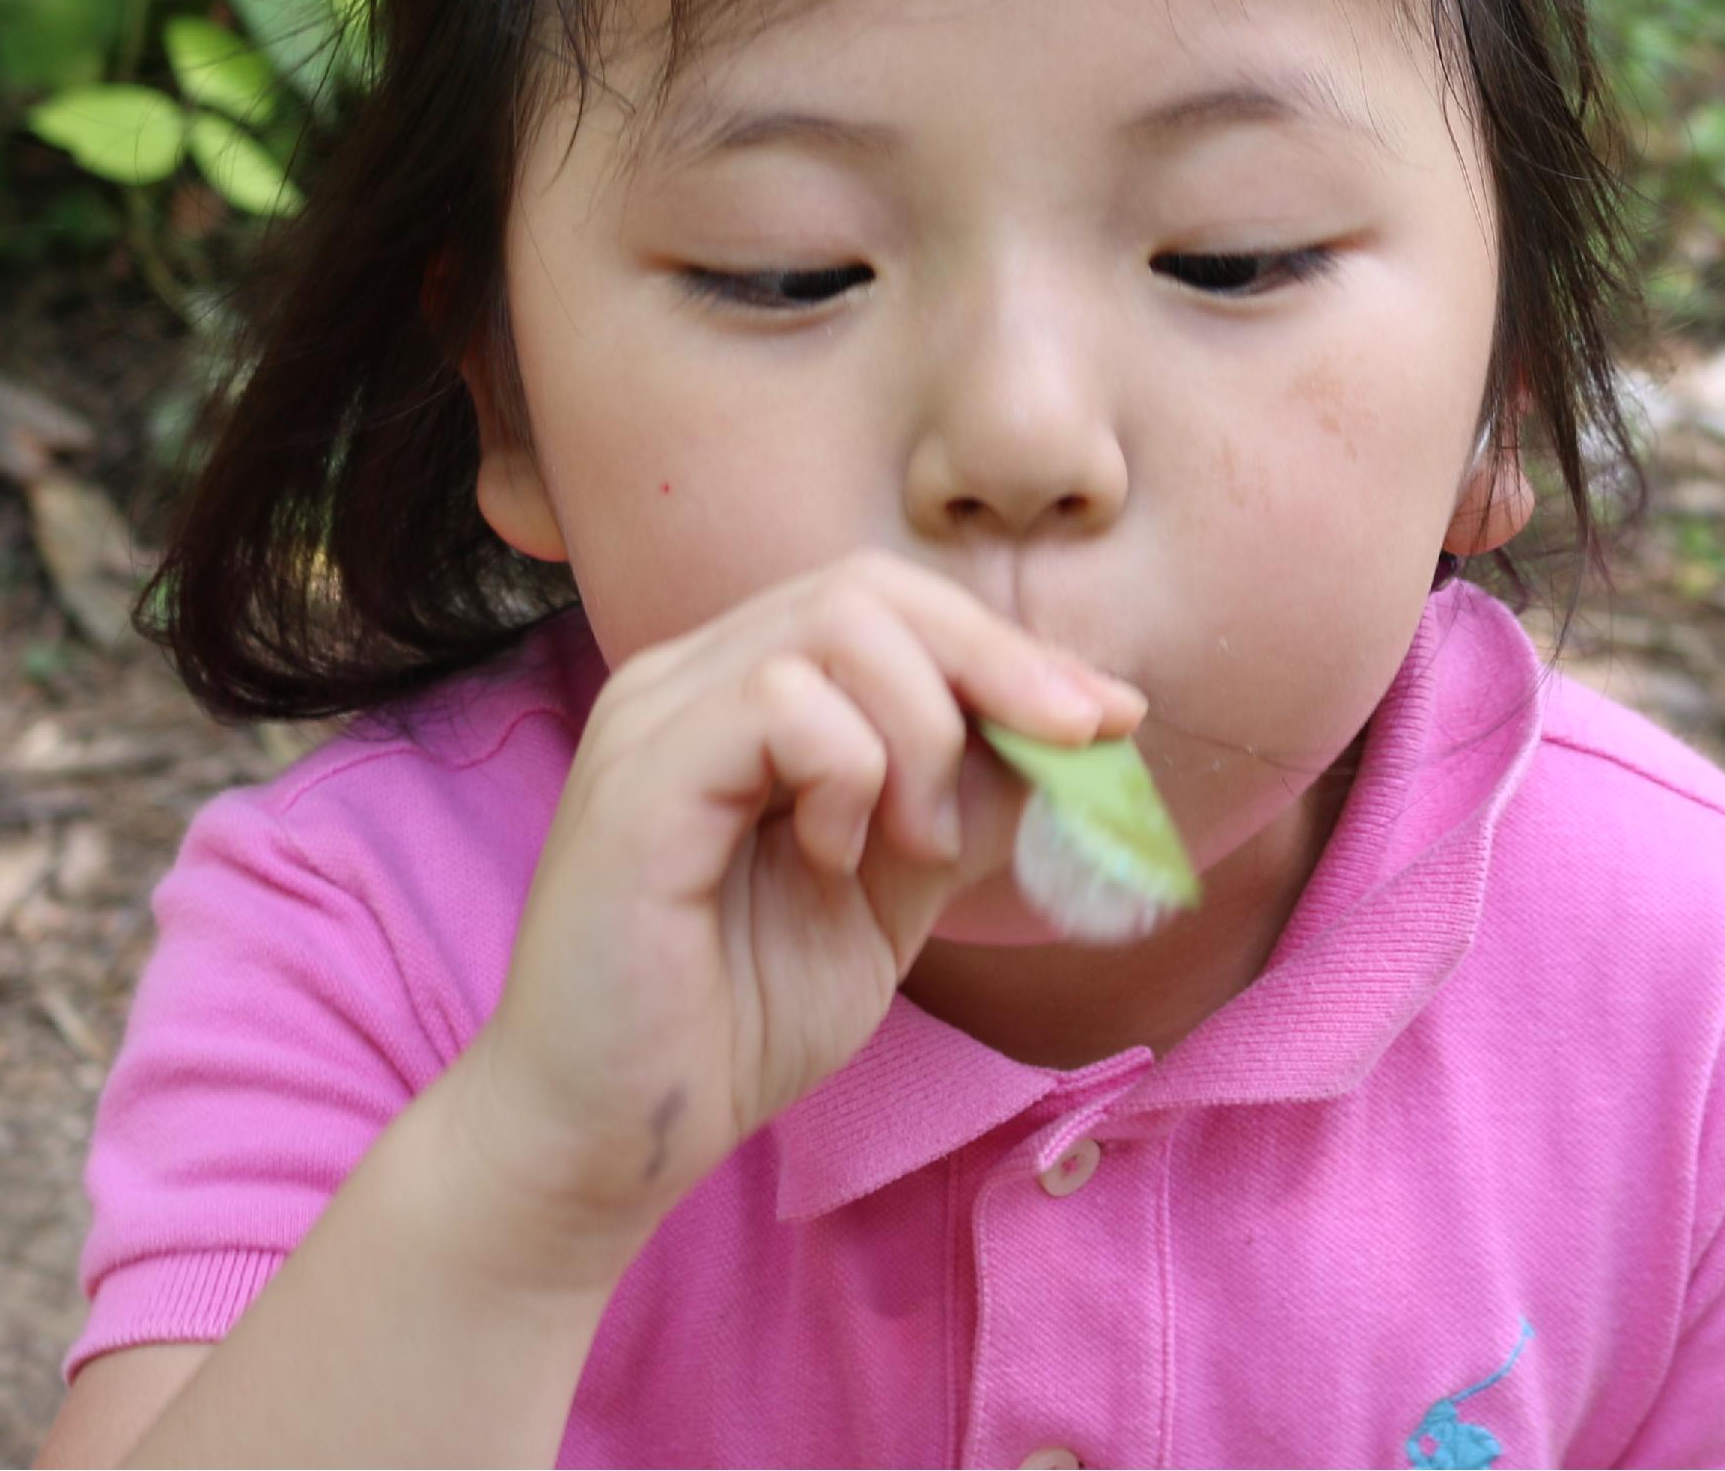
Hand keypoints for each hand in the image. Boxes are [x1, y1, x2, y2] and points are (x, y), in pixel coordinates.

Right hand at [437, 554, 1142, 1287]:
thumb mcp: (895, 893)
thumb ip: (964, 803)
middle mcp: (687, 679)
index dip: (1010, 647)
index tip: (1110, 717)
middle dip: (999, 657)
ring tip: (915, 846)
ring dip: (922, 731)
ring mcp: (652, 718)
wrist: (614, 1137)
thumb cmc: (736, 1016)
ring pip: (835, 622)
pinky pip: (776, 701)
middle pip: (870, 586)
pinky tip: (832, 857)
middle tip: (1074, 742)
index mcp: (743, 693)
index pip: (891, 605)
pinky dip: (847, 771)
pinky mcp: (635, 781)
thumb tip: (1082, 732)